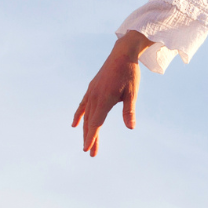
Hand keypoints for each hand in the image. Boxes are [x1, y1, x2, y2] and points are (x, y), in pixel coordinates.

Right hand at [72, 31, 152, 156]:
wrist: (122, 53)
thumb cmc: (130, 73)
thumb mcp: (132, 93)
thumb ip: (129, 111)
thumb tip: (131, 128)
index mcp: (104, 98)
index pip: (96, 122)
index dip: (92, 137)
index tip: (87, 149)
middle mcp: (94, 96)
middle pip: (91, 122)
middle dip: (90, 138)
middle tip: (91, 153)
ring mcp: (91, 92)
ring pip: (86, 115)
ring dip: (86, 130)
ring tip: (86, 143)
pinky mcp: (91, 88)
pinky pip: (83, 105)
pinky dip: (79, 115)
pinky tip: (75, 125)